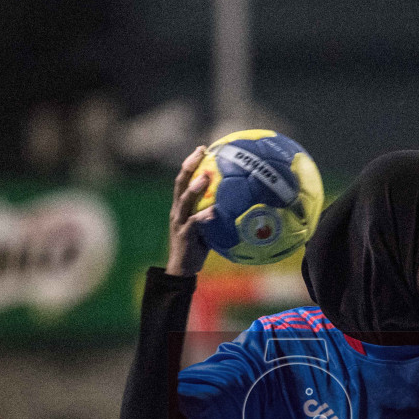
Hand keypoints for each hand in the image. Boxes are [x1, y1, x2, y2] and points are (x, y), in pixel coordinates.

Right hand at [166, 146, 216, 276]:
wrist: (182, 269)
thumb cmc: (197, 247)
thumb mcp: (207, 226)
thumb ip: (216, 213)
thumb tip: (240, 203)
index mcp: (181, 206)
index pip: (183, 179)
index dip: (190, 163)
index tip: (202, 149)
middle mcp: (177, 210)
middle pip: (180, 183)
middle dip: (189, 166)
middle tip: (201, 153)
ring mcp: (179, 222)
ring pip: (184, 200)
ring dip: (195, 187)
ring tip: (206, 177)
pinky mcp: (184, 235)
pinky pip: (194, 223)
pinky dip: (204, 216)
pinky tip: (215, 211)